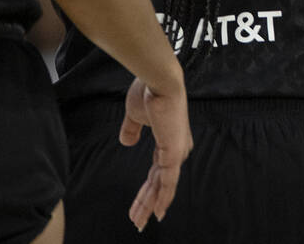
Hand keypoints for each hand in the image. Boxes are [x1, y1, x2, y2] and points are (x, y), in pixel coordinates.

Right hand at [121, 76, 192, 230]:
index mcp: (168, 141)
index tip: (138, 205)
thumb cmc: (148, 92)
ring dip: (150, 204)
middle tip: (137, 221)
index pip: (156, 172)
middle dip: (146, 202)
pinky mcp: (174, 152)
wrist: (158, 80)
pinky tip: (158, 211)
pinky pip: (169, 180)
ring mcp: (176, 151)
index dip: (147, 189)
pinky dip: (163, 197)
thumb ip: (132, 130)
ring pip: (162, 186)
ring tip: (140, 221)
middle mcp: (175, 148)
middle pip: (159, 182)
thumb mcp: (136, 115)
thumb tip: (127, 143)